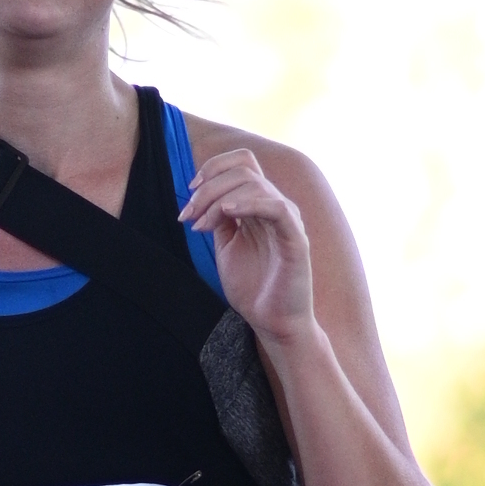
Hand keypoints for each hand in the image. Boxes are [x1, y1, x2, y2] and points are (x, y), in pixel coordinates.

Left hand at [177, 142, 317, 345]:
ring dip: (218, 200)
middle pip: (242, 170)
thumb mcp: (226, 245)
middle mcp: (275, 206)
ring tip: (201, 226)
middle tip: (188, 217)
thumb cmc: (252, 287)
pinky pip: (277, 208)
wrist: (273, 322)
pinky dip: (249, 203)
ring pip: (254, 184)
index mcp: (259, 205)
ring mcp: (288, 220)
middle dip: (207, 189)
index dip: (213, 168)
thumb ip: (218, 218)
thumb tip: (199, 196)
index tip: (189, 193)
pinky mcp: (296, 239)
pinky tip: (227, 213)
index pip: (242, 163)